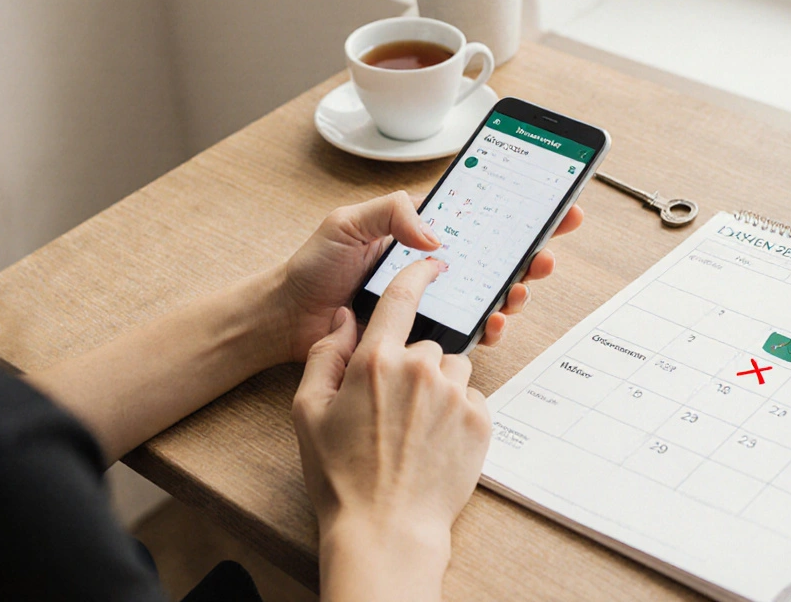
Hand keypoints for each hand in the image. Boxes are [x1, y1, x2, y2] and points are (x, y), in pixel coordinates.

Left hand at [279, 190, 582, 362]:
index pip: (477, 212)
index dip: (517, 208)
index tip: (554, 204)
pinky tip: (494, 320)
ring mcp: (432, 298)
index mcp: (418, 229)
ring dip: (514, 289)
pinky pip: (468, 327)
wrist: (291, 320)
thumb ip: (390, 214)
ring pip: (489, 291)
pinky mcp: (426, 330)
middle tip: (547, 253)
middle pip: (495, 253)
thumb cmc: (313, 269)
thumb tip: (435, 234)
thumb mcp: (346, 224)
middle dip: (529, 251)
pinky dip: (489, 324)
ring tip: (521, 288)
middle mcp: (431, 262)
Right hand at [292, 258, 489, 600]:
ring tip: (415, 429)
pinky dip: (458, 414)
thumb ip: (324, 356)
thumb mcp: (308, 412)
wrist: (386, 528)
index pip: (401, 298)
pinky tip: (435, 442)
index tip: (431, 262)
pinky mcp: (481, 421)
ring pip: (454, 371)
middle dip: (413, 367)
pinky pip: (473, 399)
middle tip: (393, 409)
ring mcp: (456, 396)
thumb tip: (342, 318)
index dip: (417, 273)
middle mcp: (422, 369)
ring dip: (439, 388)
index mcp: (377, 361)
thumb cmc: (341, 475)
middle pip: (426, 346)